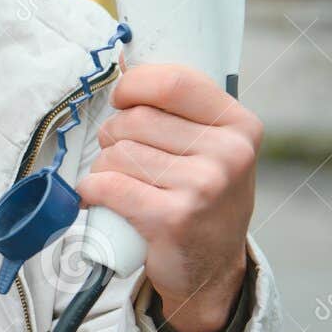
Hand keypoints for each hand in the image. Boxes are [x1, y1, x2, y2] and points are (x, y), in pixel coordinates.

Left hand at [78, 63, 260, 331]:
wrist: (212, 269)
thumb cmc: (200, 197)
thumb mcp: (209, 148)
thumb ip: (178, 110)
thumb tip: (122, 62)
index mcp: (239, 125)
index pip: (174, 81)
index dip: (134, 85)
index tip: (122, 98)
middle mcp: (229, 153)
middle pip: (135, 119)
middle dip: (114, 136)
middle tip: (125, 158)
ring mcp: (204, 187)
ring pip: (117, 153)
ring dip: (104, 168)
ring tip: (123, 184)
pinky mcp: (173, 218)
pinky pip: (108, 186)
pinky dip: (91, 191)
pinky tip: (99, 198)